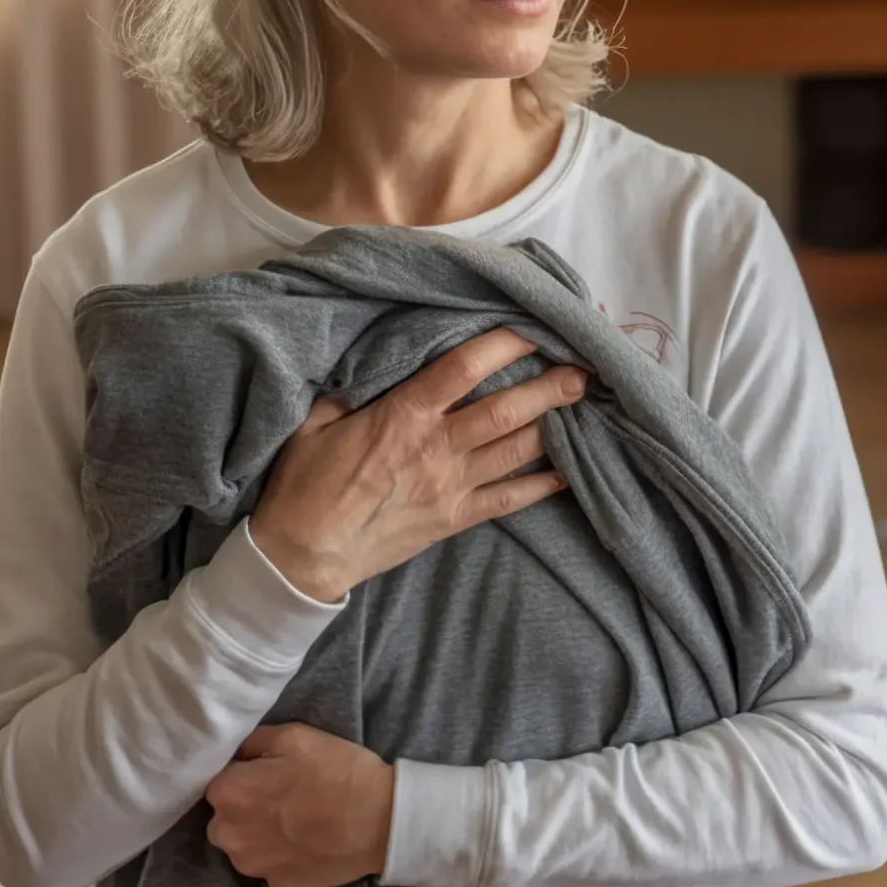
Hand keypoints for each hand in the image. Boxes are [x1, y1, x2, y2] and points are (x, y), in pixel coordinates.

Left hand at [205, 724, 393, 886]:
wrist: (381, 820)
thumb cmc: (337, 771)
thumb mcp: (294, 735)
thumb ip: (252, 741)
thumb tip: (236, 753)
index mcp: (229, 794)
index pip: (217, 781)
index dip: (242, 774)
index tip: (266, 773)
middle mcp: (230, 836)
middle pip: (224, 818)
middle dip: (243, 808)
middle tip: (280, 796)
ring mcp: (254, 867)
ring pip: (243, 846)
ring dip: (258, 835)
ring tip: (294, 821)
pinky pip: (269, 867)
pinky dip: (281, 856)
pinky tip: (306, 842)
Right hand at [250, 327, 582, 602]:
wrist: (302, 557)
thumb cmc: (303, 485)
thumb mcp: (313, 422)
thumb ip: (348, 389)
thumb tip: (370, 361)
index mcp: (402, 416)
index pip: (462, 369)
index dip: (502, 345)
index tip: (531, 329)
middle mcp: (436, 448)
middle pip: (506, 410)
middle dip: (549, 387)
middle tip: (584, 368)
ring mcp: (450, 487)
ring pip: (516, 451)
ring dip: (553, 426)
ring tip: (583, 405)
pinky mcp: (453, 520)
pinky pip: (508, 500)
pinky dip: (541, 486)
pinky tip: (568, 473)